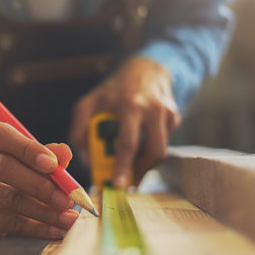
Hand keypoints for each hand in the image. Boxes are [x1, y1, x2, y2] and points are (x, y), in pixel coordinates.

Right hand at [0, 122, 78, 238]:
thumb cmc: (10, 170)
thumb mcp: (26, 157)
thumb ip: (47, 154)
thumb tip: (65, 153)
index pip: (1, 136)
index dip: (28, 149)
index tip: (53, 164)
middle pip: (4, 168)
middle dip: (40, 186)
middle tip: (67, 199)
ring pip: (9, 200)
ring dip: (44, 212)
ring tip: (68, 218)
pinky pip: (9, 224)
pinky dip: (36, 229)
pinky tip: (56, 230)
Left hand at [69, 57, 181, 186]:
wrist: (144, 70)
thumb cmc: (112, 91)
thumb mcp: (88, 104)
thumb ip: (79, 130)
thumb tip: (86, 160)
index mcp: (129, 105)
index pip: (128, 143)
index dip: (123, 167)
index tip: (118, 185)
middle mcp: (152, 109)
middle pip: (153, 152)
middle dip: (139, 172)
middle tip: (126, 184)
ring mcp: (167, 113)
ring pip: (160, 152)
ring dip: (144, 164)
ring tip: (130, 165)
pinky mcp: (175, 117)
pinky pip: (164, 143)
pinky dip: (150, 150)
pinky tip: (140, 144)